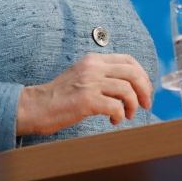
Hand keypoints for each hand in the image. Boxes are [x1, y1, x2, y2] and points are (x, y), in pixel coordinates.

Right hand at [16, 53, 153, 136]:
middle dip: (144, 90)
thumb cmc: (58, 96)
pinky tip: (114, 120)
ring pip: (127, 90)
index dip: (142, 76)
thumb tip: (127, 85)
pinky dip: (120, 115)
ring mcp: (90, 83)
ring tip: (127, 115)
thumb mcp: (81, 75)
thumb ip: (101, 75)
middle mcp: (93, 67)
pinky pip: (116, 107)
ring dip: (133, 105)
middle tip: (145, 104)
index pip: (128, 60)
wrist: (35, 106)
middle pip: (133, 73)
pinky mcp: (86, 100)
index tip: (145, 90)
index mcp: (93, 60)